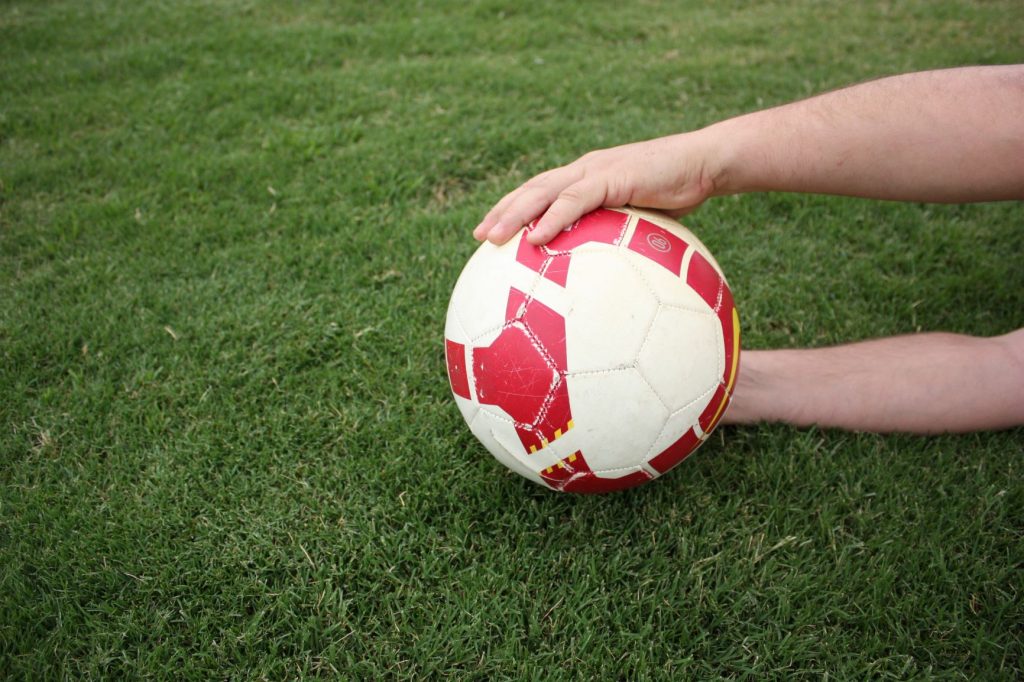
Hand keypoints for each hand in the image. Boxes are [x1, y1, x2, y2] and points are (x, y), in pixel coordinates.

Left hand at [473, 131, 722, 245]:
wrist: (706, 163)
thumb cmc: (679, 191)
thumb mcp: (646, 218)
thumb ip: (624, 235)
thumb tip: (616, 273)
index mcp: (588, 177)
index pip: (541, 191)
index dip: (514, 208)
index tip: (492, 231)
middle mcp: (584, 170)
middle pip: (532, 189)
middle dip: (502, 211)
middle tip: (478, 236)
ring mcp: (595, 170)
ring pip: (543, 192)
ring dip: (514, 215)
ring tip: (492, 237)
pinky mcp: (610, 176)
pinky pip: (573, 200)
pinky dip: (551, 218)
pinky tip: (534, 238)